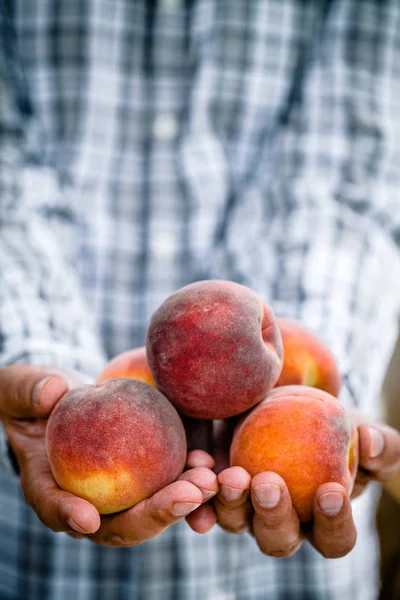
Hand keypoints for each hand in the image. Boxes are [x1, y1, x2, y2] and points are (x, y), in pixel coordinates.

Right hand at [0, 365, 217, 545]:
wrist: (64, 400)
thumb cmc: (34, 398)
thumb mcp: (21, 389)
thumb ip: (29, 391)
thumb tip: (52, 393)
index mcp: (48, 487)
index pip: (54, 507)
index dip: (68, 515)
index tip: (87, 517)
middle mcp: (87, 501)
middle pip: (118, 523)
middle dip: (154, 514)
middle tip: (186, 496)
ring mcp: (119, 493)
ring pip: (150, 509)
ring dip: (182, 502)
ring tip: (208, 482)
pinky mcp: (143, 476)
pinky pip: (167, 483)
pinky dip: (188, 478)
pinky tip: (208, 462)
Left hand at [187, 412, 399, 558]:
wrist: (289, 405)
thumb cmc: (334, 424)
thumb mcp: (362, 429)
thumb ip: (378, 443)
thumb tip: (370, 443)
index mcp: (322, 520)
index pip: (334, 539)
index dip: (334, 524)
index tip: (332, 490)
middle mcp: (281, 523)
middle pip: (277, 540)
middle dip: (272, 516)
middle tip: (268, 483)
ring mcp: (245, 508)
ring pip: (235, 521)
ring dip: (230, 503)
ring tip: (230, 475)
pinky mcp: (216, 487)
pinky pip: (202, 495)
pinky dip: (197, 486)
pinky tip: (198, 466)